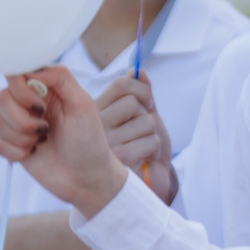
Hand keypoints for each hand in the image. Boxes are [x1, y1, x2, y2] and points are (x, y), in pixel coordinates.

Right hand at [0, 67, 129, 215]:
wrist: (87, 178)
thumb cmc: (90, 141)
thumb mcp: (83, 104)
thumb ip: (60, 77)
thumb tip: (32, 67)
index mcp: (45, 88)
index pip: (15, 73)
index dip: (20, 89)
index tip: (39, 105)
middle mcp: (28, 103)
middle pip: (1, 97)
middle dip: (22, 118)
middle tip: (46, 128)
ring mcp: (18, 125)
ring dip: (22, 136)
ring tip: (43, 141)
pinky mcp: (11, 146)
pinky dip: (17, 152)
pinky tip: (34, 154)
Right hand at [95, 75, 177, 204]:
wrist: (141, 180)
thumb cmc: (138, 145)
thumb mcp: (140, 115)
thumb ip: (140, 93)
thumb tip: (139, 70)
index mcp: (95, 110)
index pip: (122, 84)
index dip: (141, 89)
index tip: (147, 104)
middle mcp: (95, 125)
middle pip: (134, 103)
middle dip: (147, 116)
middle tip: (139, 132)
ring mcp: (105, 143)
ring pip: (146, 122)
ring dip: (152, 135)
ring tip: (139, 145)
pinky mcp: (119, 159)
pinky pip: (151, 140)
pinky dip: (154, 149)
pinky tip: (143, 156)